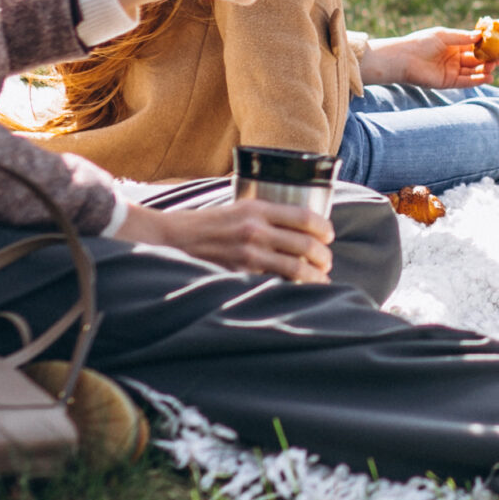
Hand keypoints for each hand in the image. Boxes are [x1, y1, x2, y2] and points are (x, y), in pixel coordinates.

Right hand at [116, 194, 334, 281]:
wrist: (170, 239)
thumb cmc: (204, 223)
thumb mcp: (235, 208)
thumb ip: (261, 213)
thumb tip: (292, 222)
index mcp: (256, 208)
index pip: (304, 216)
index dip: (323, 228)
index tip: (329, 235)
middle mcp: (255, 230)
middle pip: (305, 244)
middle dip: (323, 255)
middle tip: (327, 261)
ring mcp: (248, 255)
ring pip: (295, 267)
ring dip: (314, 275)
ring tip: (320, 278)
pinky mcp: (239, 275)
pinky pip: (274, 283)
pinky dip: (291, 288)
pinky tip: (298, 291)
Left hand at [362, 27, 498, 88]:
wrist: (404, 58)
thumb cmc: (421, 42)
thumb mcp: (444, 35)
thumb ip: (462, 37)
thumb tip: (480, 36)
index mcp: (453, 45)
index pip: (473, 46)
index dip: (486, 46)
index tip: (498, 45)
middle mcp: (454, 58)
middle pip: (476, 60)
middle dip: (488, 59)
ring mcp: (451, 71)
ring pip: (472, 71)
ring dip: (485, 70)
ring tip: (495, 67)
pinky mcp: (448, 82)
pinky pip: (465, 82)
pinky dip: (477, 80)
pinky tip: (488, 77)